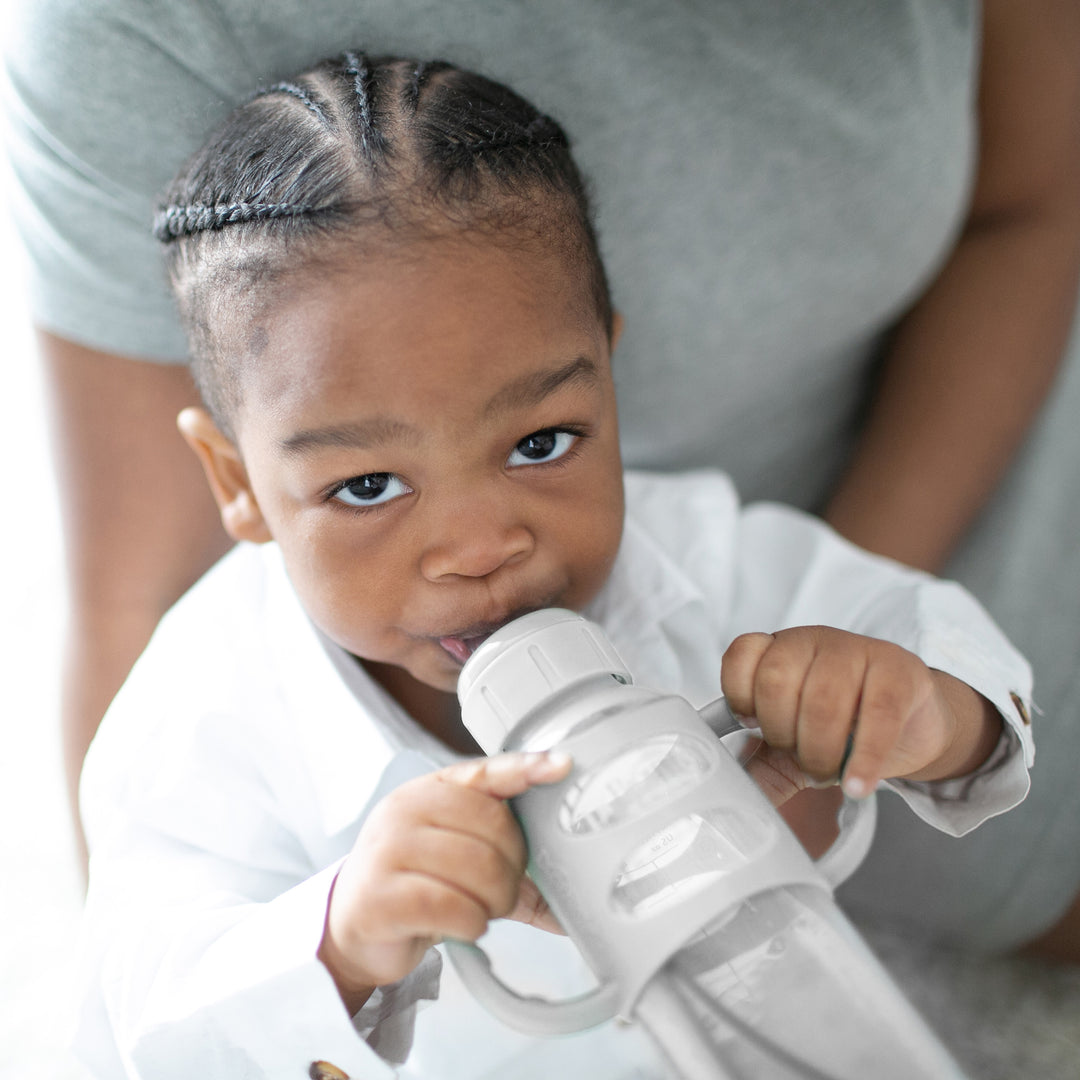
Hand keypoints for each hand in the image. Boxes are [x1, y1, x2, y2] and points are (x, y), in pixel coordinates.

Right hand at [318, 751, 570, 1010]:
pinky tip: (462, 925)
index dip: (526, 767)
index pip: (486, 771)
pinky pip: (453, 908)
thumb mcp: (456, 857)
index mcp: (429, 789)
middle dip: (513, 869)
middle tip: (504, 892)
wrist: (350, 926)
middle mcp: (406, 808)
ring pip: (478, 869)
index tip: (562, 765)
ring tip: (482, 910)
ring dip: (495, 902)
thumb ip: (505, 863)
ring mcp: (388, 849)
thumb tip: (565, 902)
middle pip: (494, 828)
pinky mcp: (380, 896)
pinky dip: (472, 924)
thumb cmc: (412, 883)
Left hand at [721, 627, 999, 804]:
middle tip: (801, 760)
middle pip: (777, 680)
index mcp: (778, 650)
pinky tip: (858, 783)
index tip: (753, 727)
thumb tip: (733, 795)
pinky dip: (864, 759)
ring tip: (829, 772)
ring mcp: (858, 649)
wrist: (913, 723)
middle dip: (783, 734)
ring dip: (821, 751)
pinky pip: (878, 713)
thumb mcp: (796, 747)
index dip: (740, 696)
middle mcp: (813, 641)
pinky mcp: (901, 669)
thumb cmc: (846, 728)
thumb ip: (763, 766)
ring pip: (823, 698)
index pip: (742, 655)